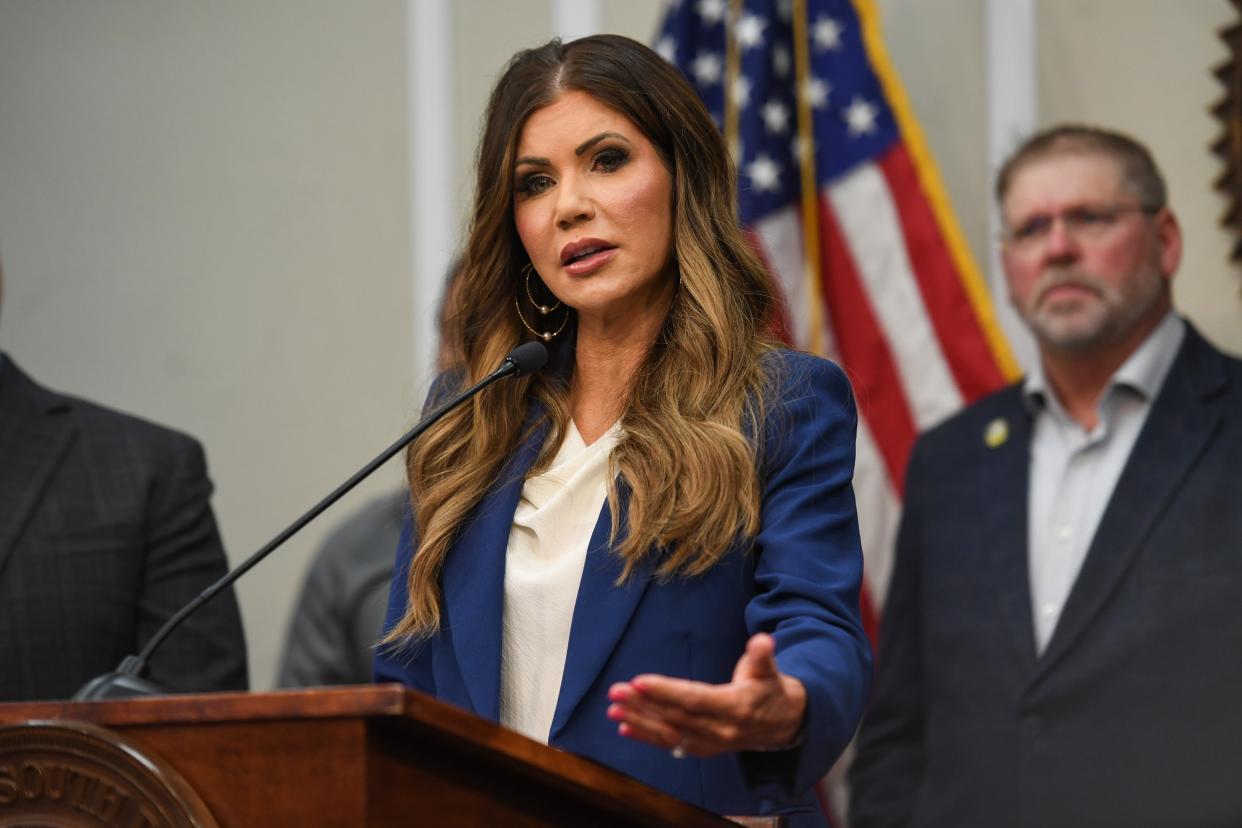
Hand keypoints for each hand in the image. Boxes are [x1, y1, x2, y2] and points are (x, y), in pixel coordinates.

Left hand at [606, 633, 806, 756]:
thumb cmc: (770, 688)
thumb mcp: (770, 669)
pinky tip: (625, 727)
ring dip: (639, 721)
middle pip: (676, 717)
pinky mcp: (704, 749)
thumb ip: (763, 655)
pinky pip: (671, 745)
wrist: (784, 724)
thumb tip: (764, 641)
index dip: (666, 692)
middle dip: (643, 704)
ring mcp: (711, 743)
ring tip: (614, 708)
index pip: (695, 699)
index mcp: (736, 707)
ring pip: (670, 733)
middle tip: (616, 691)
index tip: (639, 682)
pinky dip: (647, 737)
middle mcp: (721, 730)